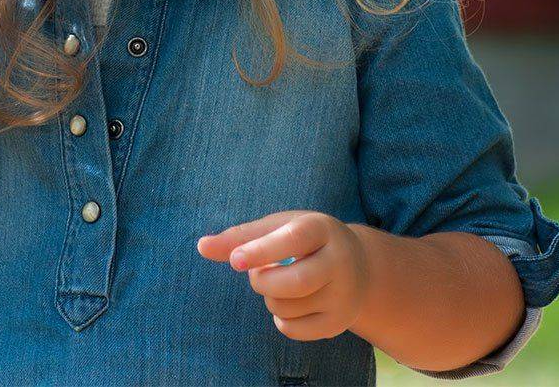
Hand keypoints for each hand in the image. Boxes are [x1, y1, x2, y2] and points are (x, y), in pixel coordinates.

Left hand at [197, 210, 368, 341]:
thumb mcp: (277, 227)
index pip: (293, 240)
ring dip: (270, 298)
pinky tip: (290, 303)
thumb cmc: (305, 240)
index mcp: (322, 228)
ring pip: (287, 308)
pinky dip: (280, 319)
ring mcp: (344, 295)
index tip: (234, 261)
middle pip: (293, 283)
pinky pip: (292, 330)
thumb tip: (201, 246)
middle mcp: (341, 262)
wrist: (358, 264)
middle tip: (258, 273)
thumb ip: (240, 237)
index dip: (261, 250)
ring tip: (281, 283)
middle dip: (262, 281)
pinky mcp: (339, 322)